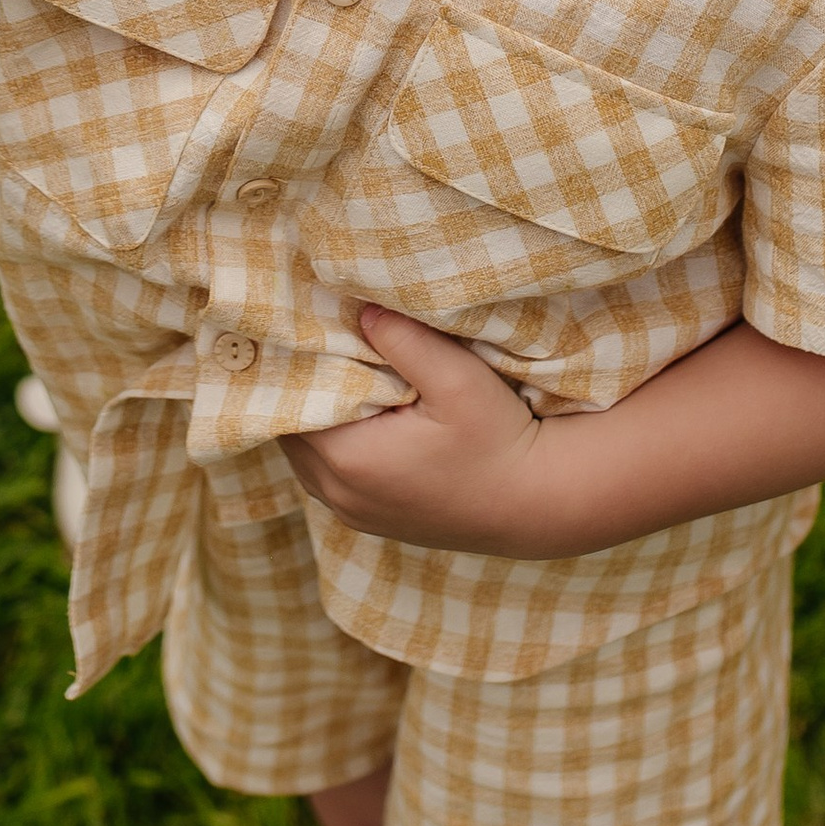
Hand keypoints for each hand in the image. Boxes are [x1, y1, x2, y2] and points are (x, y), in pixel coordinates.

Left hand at [283, 307, 586, 556]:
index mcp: (348, 460)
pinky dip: (333, 443)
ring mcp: (352, 511)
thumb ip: (405, 339)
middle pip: (291, 429)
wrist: (536, 504)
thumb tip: (360, 307)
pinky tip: (361, 413)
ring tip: (341, 374)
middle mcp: (338, 493)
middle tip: (323, 341)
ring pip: (306, 453)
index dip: (297, 363)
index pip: (288, 402)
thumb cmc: (499, 439)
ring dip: (318, 417)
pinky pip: (327, 474)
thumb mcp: (457, 379)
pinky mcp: (369, 518)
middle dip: (303, 387)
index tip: (311, 328)